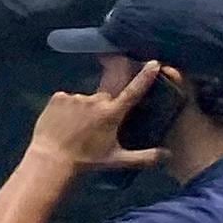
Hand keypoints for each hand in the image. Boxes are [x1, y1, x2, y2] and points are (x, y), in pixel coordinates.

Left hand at [31, 65, 167, 170]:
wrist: (53, 159)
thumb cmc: (88, 160)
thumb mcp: (119, 160)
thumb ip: (146, 157)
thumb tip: (169, 154)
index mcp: (112, 113)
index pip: (133, 91)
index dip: (144, 76)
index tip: (153, 63)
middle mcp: (95, 101)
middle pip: (105, 98)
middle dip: (105, 108)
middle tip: (96, 127)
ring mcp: (75, 97)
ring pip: (85, 99)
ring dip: (84, 109)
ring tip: (76, 128)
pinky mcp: (58, 97)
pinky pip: (67, 99)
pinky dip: (67, 108)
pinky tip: (63, 122)